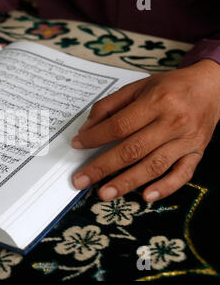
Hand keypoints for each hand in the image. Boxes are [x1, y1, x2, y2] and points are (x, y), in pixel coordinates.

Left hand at [71, 59, 219, 201]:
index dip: (95, 137)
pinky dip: (165, 187)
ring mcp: (186, 140)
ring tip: (104, 193)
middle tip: (81, 180)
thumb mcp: (138, 87)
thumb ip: (110, 106)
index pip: (120, 125)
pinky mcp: (197, 153)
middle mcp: (172, 122)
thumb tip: (87, 129)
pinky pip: (182, 174)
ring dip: (127, 182)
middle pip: (133, 149)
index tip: (77, 145)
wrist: (212, 87)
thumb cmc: (170, 87)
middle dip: (103, 167)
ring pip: (154, 166)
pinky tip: (146, 197)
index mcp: (156, 101)